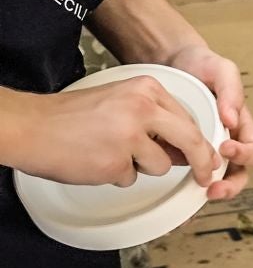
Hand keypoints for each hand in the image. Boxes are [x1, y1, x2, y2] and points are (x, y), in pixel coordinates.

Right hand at [0, 74, 220, 187]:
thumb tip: (184, 148)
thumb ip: (154, 118)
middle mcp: (144, 108)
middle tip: (204, 175)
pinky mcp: (115, 162)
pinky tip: (96, 161)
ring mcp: (130, 136)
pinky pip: (131, 178)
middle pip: (191, 140)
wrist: (30, 126)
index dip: (199, 141)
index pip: (188, 118)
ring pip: (161, 165)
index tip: (207, 155)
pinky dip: (116, 176)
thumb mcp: (121, 102)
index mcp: (147, 89)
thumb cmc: (71, 116)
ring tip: (110, 153)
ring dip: (141, 167)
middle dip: (202, 161)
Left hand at [162, 43, 252, 200]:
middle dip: (231, 184)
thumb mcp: (221, 70)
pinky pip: (194, 170)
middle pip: (241, 172)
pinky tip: (178, 182)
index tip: (225, 147)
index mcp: (242, 124)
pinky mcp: (185, 150)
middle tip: (214, 188)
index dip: (245, 154)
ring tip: (202, 191)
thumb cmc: (201, 65)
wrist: (171, 62)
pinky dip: (191, 181)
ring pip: (219, 178)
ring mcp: (207, 147)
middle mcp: (228, 140)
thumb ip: (231, 92)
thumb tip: (232, 121)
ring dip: (215, 188)